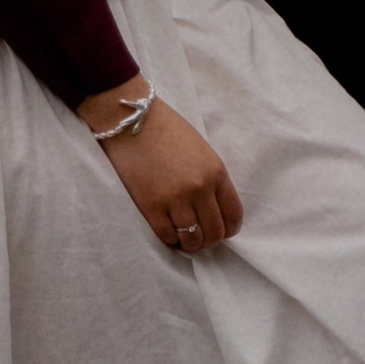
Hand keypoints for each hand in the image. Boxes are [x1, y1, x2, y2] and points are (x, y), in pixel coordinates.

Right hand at [76, 83, 241, 251]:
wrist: (131, 120)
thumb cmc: (167, 130)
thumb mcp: (201, 150)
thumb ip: (211, 179)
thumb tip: (216, 210)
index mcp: (215, 171)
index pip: (233, 215)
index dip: (229, 228)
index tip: (221, 229)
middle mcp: (199, 188)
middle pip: (215, 232)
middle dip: (209, 238)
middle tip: (200, 234)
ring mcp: (175, 199)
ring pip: (193, 241)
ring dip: (190, 243)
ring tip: (184, 236)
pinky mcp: (151, 207)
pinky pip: (168, 238)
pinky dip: (171, 239)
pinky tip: (169, 229)